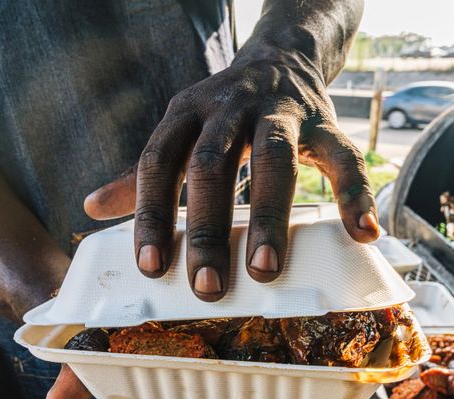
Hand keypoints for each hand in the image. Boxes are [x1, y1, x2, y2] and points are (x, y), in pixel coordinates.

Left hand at [85, 45, 379, 301]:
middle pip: (213, 165)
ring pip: (275, 161)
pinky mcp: (325, 121)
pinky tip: (361, 231)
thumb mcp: (180, 130)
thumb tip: (92, 207)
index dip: (151, 214)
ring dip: (271, 218)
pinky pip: (344, 157)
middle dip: (209, 228)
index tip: (151, 268)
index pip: (159, 163)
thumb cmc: (225, 110)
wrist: (281, 57)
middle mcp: (230, 108)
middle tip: (208, 286)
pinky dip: (354, 193)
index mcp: (187, 113)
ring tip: (266, 270)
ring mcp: (281, 113)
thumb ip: (144, 171)